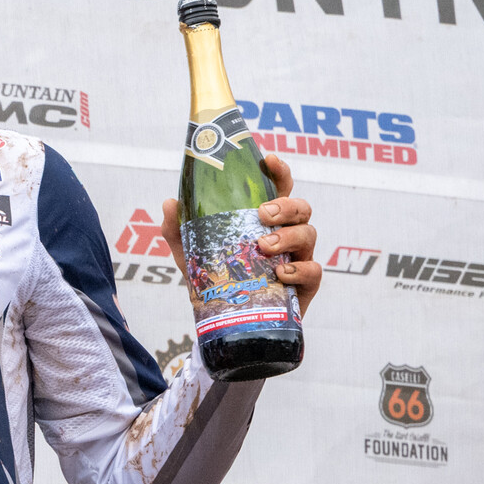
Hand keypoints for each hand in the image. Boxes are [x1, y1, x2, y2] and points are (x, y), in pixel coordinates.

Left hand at [162, 153, 320, 312]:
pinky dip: (299, 269)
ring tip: (264, 247)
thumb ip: (179, 230)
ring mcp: (298, 258)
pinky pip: (313, 271)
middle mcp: (286, 235)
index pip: (279, 189)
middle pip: (301, 208)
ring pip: (309, 234)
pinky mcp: (304, 285)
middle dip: (286, 206)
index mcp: (264, 222)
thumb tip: (169, 203)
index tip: (270, 160)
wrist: (229, 323)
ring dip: (288, 236)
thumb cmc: (217, 281)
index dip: (279, 172)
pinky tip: (280, 273)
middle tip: (263, 215)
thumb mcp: (192, 255)